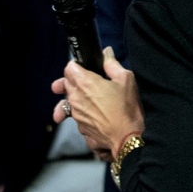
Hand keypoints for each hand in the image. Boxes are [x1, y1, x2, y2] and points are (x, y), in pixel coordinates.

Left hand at [53, 46, 142, 160]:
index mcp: (85, 82)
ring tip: (86, 100)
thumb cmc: (127, 108)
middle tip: (85, 82)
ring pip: (67, 102)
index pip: (69, 68)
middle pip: (65, 84)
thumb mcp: (126, 79)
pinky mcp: (79, 128)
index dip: (76, 66)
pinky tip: (92, 115)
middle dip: (72, 81)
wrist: (127, 139)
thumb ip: (112, 64)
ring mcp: (75, 114)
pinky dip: (81, 114)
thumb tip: (106, 53)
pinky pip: (75, 116)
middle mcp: (75, 98)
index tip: (84, 68)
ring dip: (74, 98)